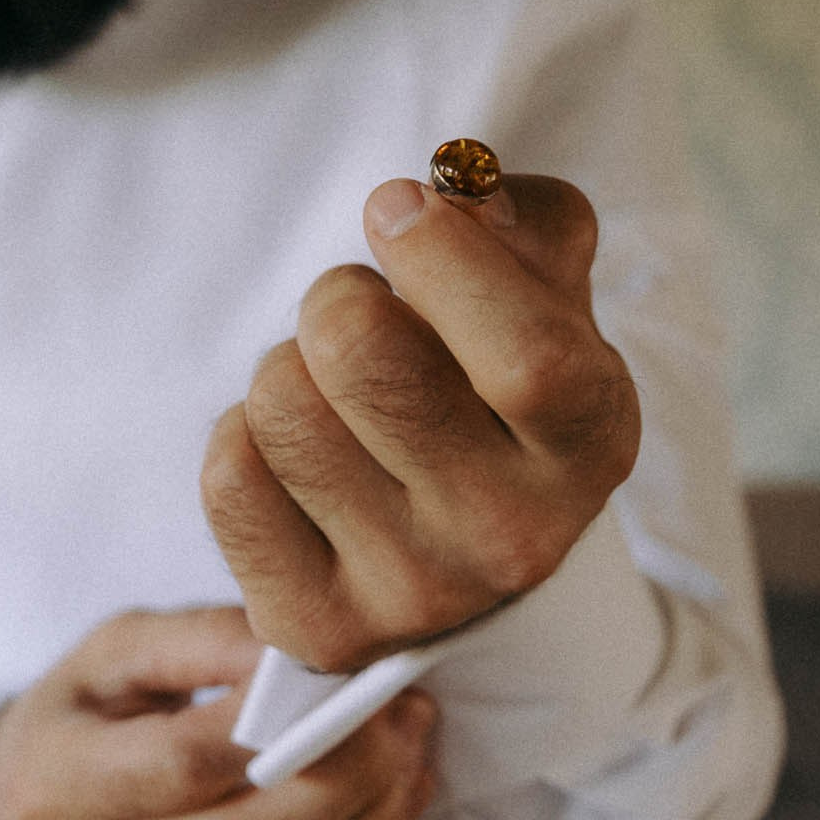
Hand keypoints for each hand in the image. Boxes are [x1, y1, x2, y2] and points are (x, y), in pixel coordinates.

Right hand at [0, 607, 435, 819]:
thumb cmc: (74, 718)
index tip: (351, 674)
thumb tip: (294, 645)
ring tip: (415, 756)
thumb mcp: (112, 653)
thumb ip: (200, 638)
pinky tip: (389, 805)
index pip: (185, 762)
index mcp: (58, 783)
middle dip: (346, 778)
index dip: (279, 722)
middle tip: (407, 714)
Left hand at [201, 175, 639, 673]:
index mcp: (591, 444)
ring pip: (279, 403)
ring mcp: (414, 593)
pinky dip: (245, 435)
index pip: (526, 358)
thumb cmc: (502, 388)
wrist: (477, 549)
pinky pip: (228, 475)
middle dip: (339, 295)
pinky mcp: (317, 627)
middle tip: (359, 312)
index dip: (443, 259)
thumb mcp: (550, 298)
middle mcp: (513, 536)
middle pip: (360, 356)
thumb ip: (525, 223)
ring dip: (288, 367)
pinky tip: (299, 456)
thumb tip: (458, 193)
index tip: (397, 209)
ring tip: (334, 394)